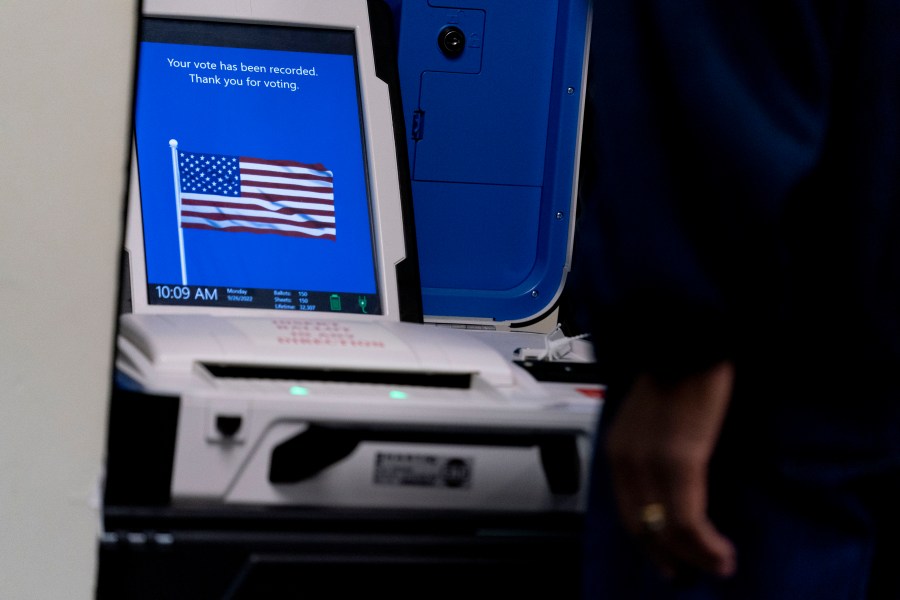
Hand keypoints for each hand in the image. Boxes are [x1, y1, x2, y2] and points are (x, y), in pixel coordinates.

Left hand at [606, 361, 737, 578]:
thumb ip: (655, 449)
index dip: (650, 542)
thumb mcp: (654, 418)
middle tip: (692, 574)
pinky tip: (722, 553)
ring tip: (719, 567)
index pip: (628, 511)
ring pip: (667, 529)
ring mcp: (650, 461)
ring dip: (695, 557)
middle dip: (668, 558)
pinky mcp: (678, 459)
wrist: (688, 339)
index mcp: (618, 449)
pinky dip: (705, 544)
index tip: (670, 561)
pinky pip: (687, 518)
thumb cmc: (678, 373)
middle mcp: (626, 459)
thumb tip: (674, 483)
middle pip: (643, 527)